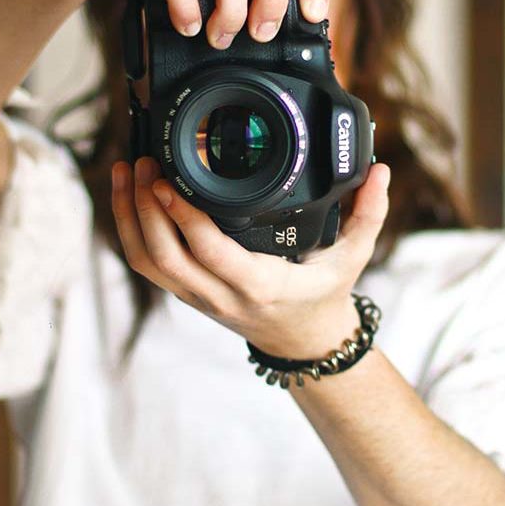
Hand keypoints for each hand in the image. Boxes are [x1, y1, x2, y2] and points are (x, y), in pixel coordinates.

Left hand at [111, 157, 390, 357]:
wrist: (302, 342)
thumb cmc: (323, 296)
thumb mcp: (353, 259)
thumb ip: (369, 215)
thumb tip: (380, 171)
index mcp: (260, 284)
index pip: (211, 252)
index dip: (183, 217)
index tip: (167, 181)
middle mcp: (221, 295)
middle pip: (164, 257)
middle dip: (144, 210)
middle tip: (142, 164)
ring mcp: (198, 297)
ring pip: (147, 263)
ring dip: (128, 218)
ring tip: (124, 173)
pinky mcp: (187, 293)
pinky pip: (148, 267)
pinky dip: (130, 232)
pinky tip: (127, 197)